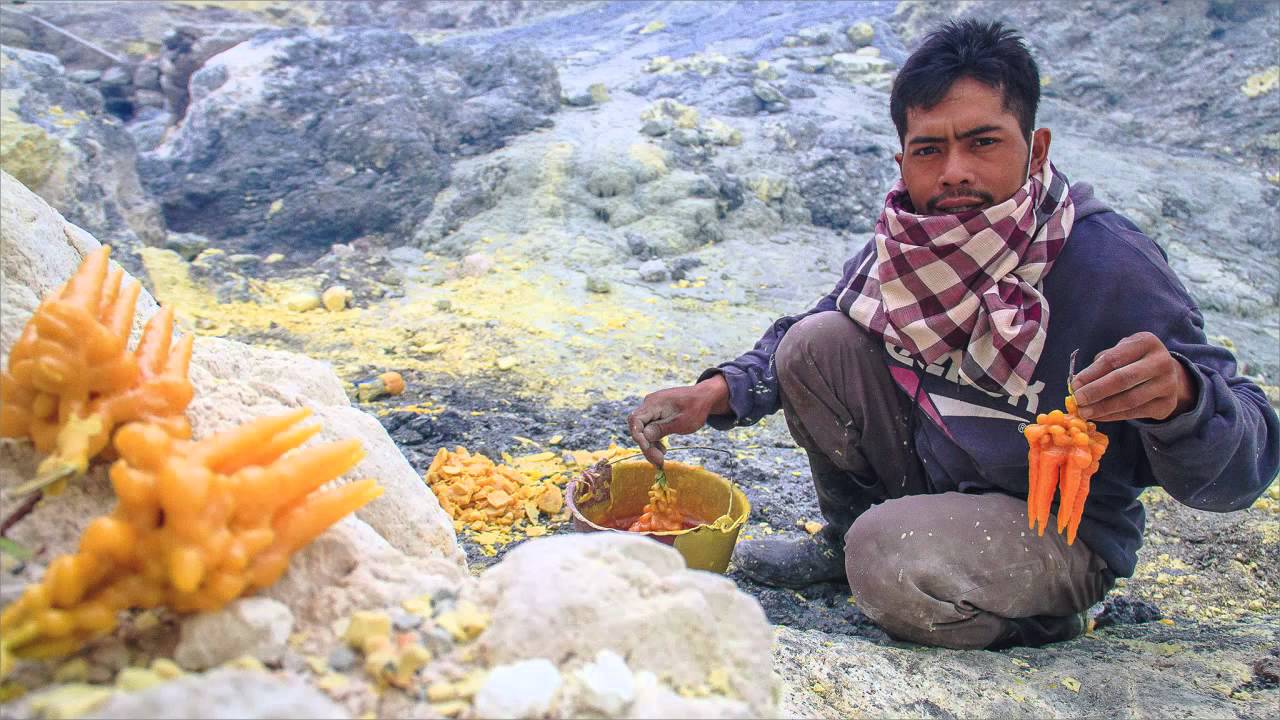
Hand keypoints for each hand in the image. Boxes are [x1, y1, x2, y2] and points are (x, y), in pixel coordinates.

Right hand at [627, 375, 729, 466]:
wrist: (705, 397)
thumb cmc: (695, 409)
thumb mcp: (681, 423)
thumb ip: (661, 429)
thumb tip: (644, 437)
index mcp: (654, 403)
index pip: (635, 420)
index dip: (638, 436)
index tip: (648, 449)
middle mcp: (649, 404)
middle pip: (638, 427)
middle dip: (646, 446)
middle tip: (658, 462)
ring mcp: (652, 408)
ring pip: (644, 430)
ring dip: (650, 445)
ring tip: (661, 459)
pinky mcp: (656, 413)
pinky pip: (650, 427)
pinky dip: (654, 440)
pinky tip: (662, 449)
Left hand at [1072, 332, 1195, 421]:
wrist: (1166, 375)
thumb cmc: (1133, 361)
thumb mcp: (1120, 352)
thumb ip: (1101, 364)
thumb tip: (1078, 384)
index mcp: (1146, 342)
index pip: (1113, 359)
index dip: (1091, 374)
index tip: (1074, 385)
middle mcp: (1162, 362)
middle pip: (1123, 379)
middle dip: (1096, 391)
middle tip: (1078, 400)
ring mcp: (1168, 384)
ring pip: (1130, 399)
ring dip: (1103, 407)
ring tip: (1084, 412)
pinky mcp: (1167, 404)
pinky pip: (1135, 413)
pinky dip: (1113, 416)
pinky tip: (1099, 416)